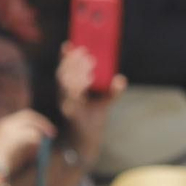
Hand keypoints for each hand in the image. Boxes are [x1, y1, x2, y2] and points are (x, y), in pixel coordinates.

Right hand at [0, 109, 56, 174]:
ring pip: (31, 123)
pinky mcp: (13, 137)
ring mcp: (8, 129)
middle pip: (28, 115)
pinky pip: (31, 134)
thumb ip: (25, 144)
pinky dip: (38, 139)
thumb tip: (40, 141)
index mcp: (2, 124)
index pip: (23, 116)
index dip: (36, 120)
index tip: (45, 128)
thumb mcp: (12, 151)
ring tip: (48, 139)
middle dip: (42, 122)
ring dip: (42, 130)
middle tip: (52, 132)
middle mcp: (5, 123)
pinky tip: (40, 147)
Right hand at [56, 43, 126, 167]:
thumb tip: (121, 78)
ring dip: (77, 70)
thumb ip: (112, 90)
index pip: (64, 69)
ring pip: (66, 82)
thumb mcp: (104, 102)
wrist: (88, 141)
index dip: (65, 57)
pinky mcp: (71, 112)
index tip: (68, 44)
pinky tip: (88, 79)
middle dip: (74, 61)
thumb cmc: (93, 120)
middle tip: (86, 52)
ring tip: (90, 62)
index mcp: (69, 89)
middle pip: (63, 73)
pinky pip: (72, 95)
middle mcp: (65, 95)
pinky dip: (79, 85)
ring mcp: (66, 103)